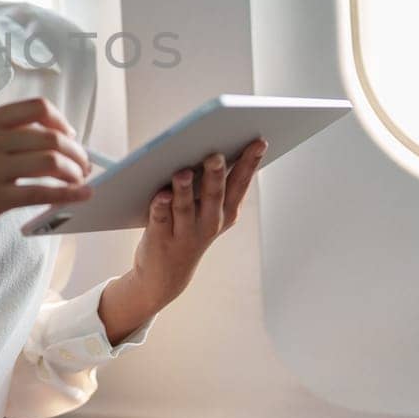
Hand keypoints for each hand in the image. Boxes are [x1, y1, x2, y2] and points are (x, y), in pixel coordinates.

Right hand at [0, 96, 92, 253]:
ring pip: (50, 161)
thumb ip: (7, 137)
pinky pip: (41, 192)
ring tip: (80, 181)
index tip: (70, 136)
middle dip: (76, 151)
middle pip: (49, 135)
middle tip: (84, 165)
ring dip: (74, 172)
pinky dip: (68, 194)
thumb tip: (56, 139)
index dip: (61, 121)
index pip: (36, 108)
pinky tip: (81, 196)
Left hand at [117, 138, 266, 312]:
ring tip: (183, 172)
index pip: (240, 183)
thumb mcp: (209, 212)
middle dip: (216, 174)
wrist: (166, 276)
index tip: (258, 141)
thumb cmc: (189, 231)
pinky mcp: (161, 238)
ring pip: (185, 207)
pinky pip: (161, 219)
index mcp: (226, 212)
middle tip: (216, 155)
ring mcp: (185, 233)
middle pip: (214, 195)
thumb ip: (215, 184)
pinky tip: (160, 194)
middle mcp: (209, 223)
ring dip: (184, 189)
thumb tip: (217, 148)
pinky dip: (160, 206)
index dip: (250, 163)